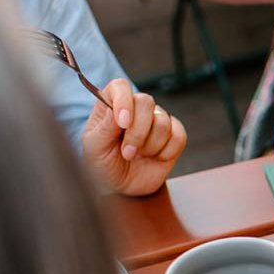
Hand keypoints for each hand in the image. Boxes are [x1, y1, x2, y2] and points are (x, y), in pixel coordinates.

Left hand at [82, 79, 185, 196]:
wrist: (121, 186)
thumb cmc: (103, 164)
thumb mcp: (94, 148)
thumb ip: (103, 129)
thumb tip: (115, 111)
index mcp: (111, 105)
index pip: (120, 86)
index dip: (124, 100)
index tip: (122, 123)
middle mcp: (135, 109)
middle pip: (146, 102)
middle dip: (138, 131)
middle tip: (127, 152)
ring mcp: (156, 121)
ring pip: (163, 122)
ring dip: (150, 145)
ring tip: (137, 156)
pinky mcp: (173, 136)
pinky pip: (178, 136)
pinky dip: (166, 151)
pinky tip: (155, 158)